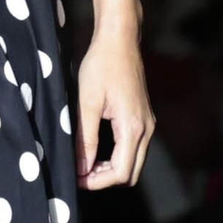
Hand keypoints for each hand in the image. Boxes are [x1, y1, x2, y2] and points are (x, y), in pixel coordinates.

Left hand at [74, 27, 154, 189]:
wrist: (120, 40)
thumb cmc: (102, 65)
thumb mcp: (87, 103)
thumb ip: (85, 139)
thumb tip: (81, 168)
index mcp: (133, 127)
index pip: (120, 172)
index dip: (96, 181)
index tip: (75, 177)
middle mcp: (146, 129)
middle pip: (130, 173)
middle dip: (104, 179)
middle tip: (78, 172)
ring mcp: (148, 124)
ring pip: (133, 163)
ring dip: (110, 169)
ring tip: (84, 162)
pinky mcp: (144, 118)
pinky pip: (133, 149)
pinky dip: (116, 156)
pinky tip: (96, 150)